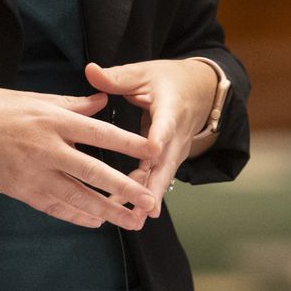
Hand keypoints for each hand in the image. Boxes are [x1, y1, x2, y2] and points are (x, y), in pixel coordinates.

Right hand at [0, 87, 159, 230]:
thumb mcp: (27, 96)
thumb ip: (67, 102)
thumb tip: (100, 101)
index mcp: (49, 117)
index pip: (99, 132)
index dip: (128, 143)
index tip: (154, 151)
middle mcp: (44, 146)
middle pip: (93, 171)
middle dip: (125, 188)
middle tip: (151, 200)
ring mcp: (30, 172)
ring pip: (76, 196)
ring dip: (106, 210)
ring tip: (131, 221)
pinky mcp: (17, 189)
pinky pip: (53, 206)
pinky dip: (75, 215)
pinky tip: (94, 221)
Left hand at [82, 59, 219, 217]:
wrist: (200, 92)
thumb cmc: (167, 80)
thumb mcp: (143, 73)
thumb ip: (116, 77)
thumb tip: (90, 71)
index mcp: (171, 108)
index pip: (166, 124)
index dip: (160, 137)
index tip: (153, 150)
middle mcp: (177, 135)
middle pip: (166, 162)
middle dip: (154, 184)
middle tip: (142, 207)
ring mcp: (176, 151)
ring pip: (162, 176)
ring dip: (148, 197)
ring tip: (133, 219)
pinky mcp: (170, 161)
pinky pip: (158, 179)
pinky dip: (146, 196)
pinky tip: (132, 216)